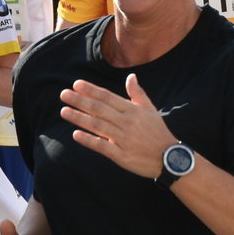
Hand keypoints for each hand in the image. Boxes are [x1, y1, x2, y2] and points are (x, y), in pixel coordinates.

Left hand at [59, 74, 176, 178]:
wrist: (169, 158)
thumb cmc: (158, 132)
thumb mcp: (151, 110)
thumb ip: (138, 93)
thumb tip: (131, 76)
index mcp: (133, 110)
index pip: (108, 97)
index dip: (91, 90)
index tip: (76, 84)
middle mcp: (127, 122)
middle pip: (99, 109)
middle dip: (80, 101)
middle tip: (64, 94)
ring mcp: (124, 139)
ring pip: (98, 126)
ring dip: (80, 118)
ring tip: (64, 111)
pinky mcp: (122, 155)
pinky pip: (102, 146)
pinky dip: (89, 140)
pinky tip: (76, 134)